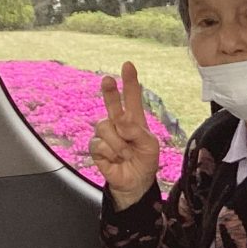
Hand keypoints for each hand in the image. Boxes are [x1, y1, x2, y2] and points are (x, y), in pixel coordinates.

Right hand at [90, 62, 159, 209]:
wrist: (135, 182)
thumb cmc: (145, 161)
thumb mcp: (150, 145)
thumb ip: (136, 131)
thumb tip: (120, 120)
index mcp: (134, 119)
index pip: (132, 97)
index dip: (130, 81)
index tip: (128, 65)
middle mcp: (118, 123)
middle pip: (112, 103)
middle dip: (109, 91)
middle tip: (108, 80)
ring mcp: (105, 134)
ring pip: (106, 127)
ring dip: (119, 143)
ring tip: (126, 154)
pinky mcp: (96, 146)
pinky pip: (100, 144)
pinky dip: (111, 153)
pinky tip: (115, 159)